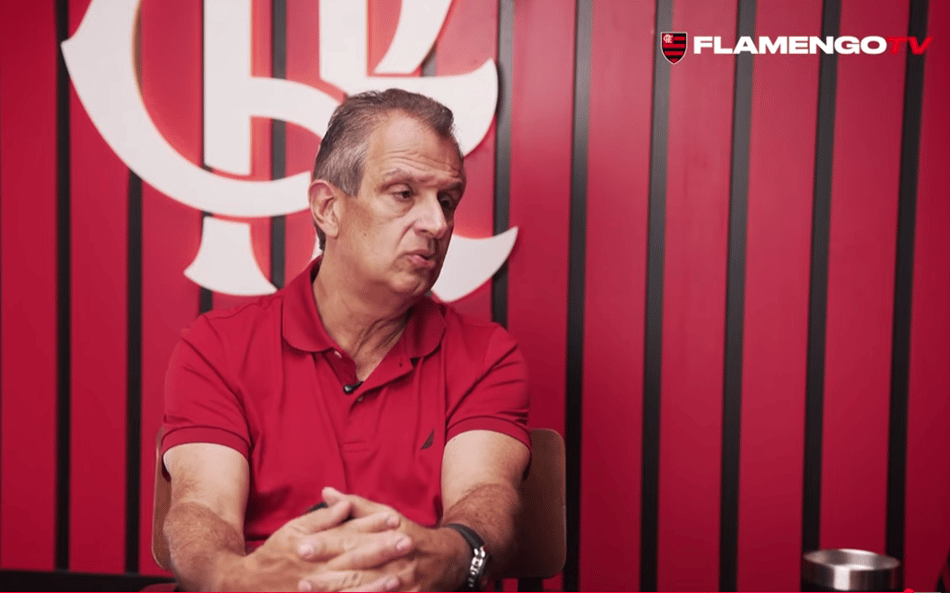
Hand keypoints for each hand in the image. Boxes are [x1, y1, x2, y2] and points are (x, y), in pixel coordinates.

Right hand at [226, 499, 412, 590]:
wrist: (249, 586)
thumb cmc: (275, 554)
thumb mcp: (294, 529)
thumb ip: (322, 518)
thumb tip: (344, 504)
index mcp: (314, 546)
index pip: (348, 533)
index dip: (372, 526)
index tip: (395, 520)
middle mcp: (318, 570)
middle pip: (354, 559)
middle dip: (381, 551)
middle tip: (407, 542)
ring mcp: (319, 591)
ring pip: (351, 586)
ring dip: (375, 582)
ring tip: (399, 576)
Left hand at [295, 487, 468, 591]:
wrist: (450, 558)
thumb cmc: (410, 534)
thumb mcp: (386, 515)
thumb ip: (355, 506)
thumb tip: (326, 492)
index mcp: (389, 533)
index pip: (353, 539)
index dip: (327, 544)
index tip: (302, 547)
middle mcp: (397, 558)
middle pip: (359, 568)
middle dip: (329, 577)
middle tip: (302, 580)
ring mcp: (405, 582)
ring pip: (370, 590)